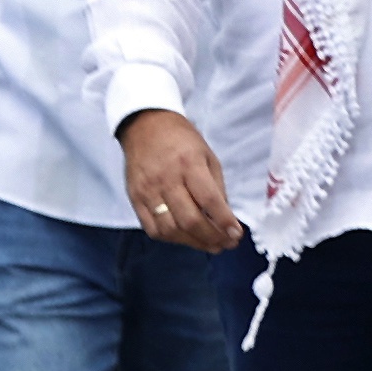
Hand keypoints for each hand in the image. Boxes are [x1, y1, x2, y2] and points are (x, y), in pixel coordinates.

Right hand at [120, 110, 242, 251]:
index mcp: (189, 164)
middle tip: (226, 244)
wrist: (144, 125)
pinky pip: (153, 229)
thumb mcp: (207, 156)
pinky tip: (186, 237)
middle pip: (189, 220)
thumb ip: (216, 188)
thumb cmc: (181, 140)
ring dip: (193, 243)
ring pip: (170, 230)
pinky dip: (172, 239)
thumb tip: (225, 219)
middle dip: (212, 238)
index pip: (209, 200)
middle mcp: (166, 179)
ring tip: (210, 245)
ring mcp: (147, 191)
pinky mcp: (135, 199)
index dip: (224, 222)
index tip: (236, 235)